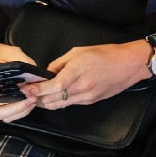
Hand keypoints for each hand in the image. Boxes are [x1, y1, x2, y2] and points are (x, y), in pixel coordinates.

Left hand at [22, 43, 148, 109]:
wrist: (129, 65)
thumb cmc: (107, 54)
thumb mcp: (79, 51)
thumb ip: (60, 63)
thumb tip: (47, 72)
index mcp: (78, 71)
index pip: (53, 86)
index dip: (37, 90)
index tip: (26, 89)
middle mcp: (82, 87)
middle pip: (52, 99)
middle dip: (36, 98)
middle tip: (26, 94)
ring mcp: (87, 96)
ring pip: (59, 105)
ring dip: (46, 102)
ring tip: (36, 97)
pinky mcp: (91, 101)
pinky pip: (70, 104)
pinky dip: (59, 102)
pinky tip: (53, 96)